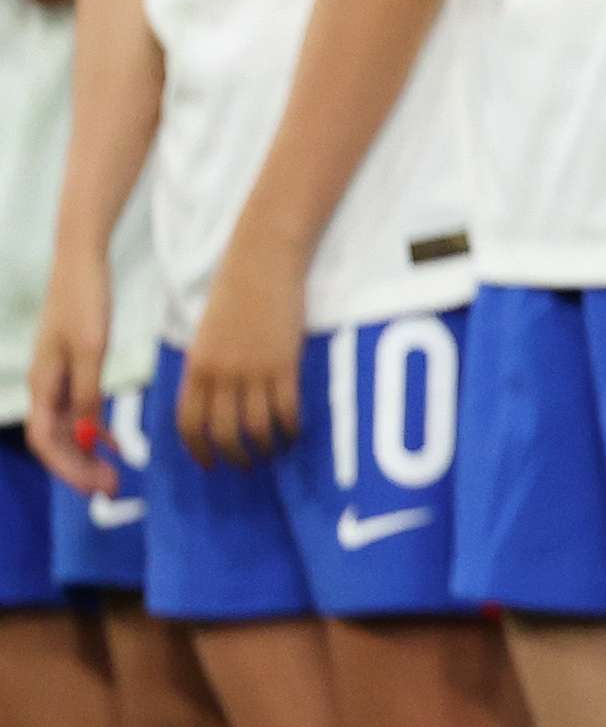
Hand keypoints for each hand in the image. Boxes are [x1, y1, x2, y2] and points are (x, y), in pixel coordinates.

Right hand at [24, 248, 115, 495]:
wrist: (81, 264)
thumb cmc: (84, 301)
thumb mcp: (91, 347)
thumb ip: (87, 390)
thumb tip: (90, 431)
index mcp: (42, 384)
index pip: (46, 442)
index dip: (68, 468)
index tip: (97, 486)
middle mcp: (43, 387)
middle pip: (53, 441)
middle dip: (78, 468)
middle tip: (112, 487)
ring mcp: (54, 379)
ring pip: (64, 430)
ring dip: (85, 454)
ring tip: (113, 473)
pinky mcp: (68, 369)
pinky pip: (73, 412)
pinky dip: (89, 431)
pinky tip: (111, 439)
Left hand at [177, 234, 307, 467]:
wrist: (263, 262)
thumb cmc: (234, 292)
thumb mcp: (206, 334)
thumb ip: (207, 368)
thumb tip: (214, 401)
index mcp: (197, 367)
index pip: (189, 422)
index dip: (198, 449)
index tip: (210, 464)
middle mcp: (221, 375)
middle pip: (224, 432)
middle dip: (234, 456)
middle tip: (246, 465)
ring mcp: (254, 371)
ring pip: (257, 427)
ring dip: (266, 446)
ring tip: (274, 450)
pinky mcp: (284, 364)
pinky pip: (287, 409)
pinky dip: (291, 427)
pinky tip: (295, 430)